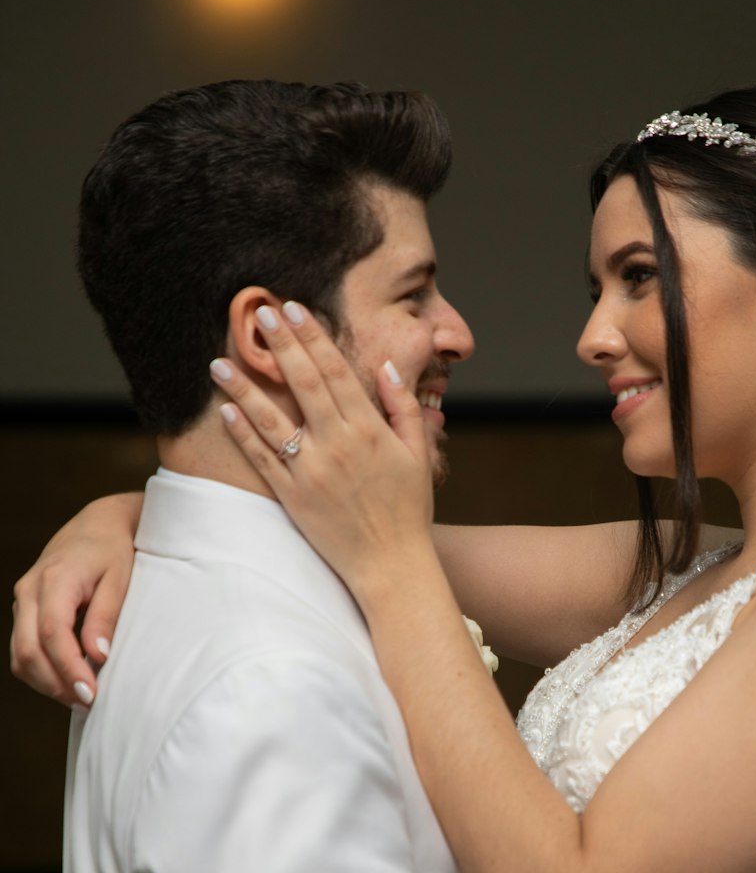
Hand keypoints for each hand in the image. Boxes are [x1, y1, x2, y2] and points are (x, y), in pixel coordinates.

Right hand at [10, 493, 140, 706]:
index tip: (90, 693)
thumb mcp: (119, 579)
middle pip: (28, 650)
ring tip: (80, 696)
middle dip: (55, 683)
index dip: (68, 668)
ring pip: (20, 655)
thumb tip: (97, 656)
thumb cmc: (113, 550)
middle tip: (88, 703)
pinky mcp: (24, 610)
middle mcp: (30, 590)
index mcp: (54, 579)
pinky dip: (41, 671)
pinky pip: (22, 649)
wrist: (98, 526)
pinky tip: (68, 680)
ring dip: (47, 682)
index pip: (51, 633)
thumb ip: (106, 617)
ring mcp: (22, 600)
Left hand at [212, 303, 434, 597]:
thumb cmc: (408, 509)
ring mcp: (311, 471)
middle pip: (302, 383)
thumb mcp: (418, 454)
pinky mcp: (292, 496)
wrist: (392, 564)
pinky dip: (243, 433)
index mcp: (369, 430)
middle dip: (279, 344)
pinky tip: (226, 410)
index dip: (312, 336)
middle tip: (258, 312)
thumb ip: (404, 407)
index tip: (294, 309)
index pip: (335, 370)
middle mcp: (338, 445)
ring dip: (243, 387)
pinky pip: (262, 459)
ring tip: (219, 361)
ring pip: (271, 419)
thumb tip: (387, 368)